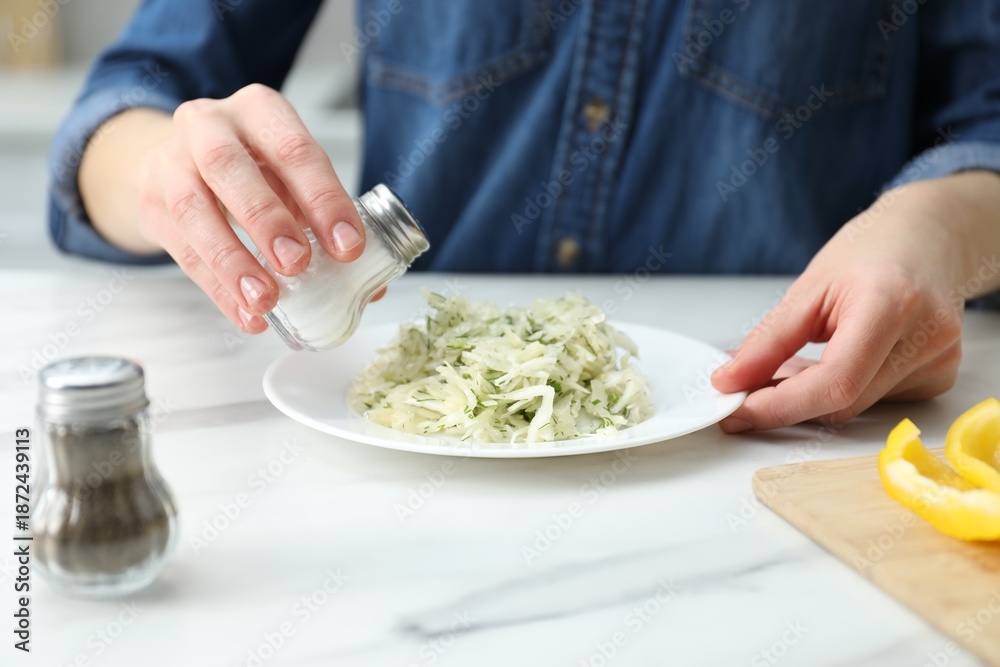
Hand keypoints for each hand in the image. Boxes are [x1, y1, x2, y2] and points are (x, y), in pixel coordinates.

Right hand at [133, 84, 364, 332]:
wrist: (181, 159)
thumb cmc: (252, 169)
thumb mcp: (290, 176)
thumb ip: (326, 220)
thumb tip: (372, 286)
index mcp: (259, 110)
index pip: (293, 149)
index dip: (323, 198)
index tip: (348, 246)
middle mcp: (208, 126)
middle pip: (229, 168)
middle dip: (266, 219)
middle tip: (297, 264)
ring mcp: (170, 161)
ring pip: (192, 209)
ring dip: (232, 260)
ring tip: (265, 300)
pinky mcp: (150, 201)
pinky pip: (180, 249)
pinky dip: (216, 287)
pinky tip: (246, 314)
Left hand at [710, 177, 982, 431]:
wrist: (931, 236)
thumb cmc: (873, 249)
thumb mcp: (809, 286)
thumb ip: (769, 340)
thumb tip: (731, 381)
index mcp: (892, 304)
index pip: (835, 381)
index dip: (781, 405)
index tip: (737, 408)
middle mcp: (926, 337)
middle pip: (843, 401)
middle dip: (785, 403)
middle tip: (743, 390)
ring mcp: (938, 361)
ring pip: (854, 405)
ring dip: (808, 396)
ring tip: (786, 363)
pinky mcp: (938, 377)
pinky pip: (873, 400)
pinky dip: (837, 391)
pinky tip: (828, 362)